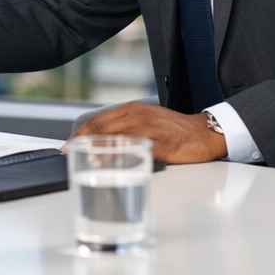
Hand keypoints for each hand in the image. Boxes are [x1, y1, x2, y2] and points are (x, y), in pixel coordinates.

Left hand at [71, 102, 226, 163]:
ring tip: (83, 160)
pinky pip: (134, 149)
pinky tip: (109, 164)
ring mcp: (148, 129)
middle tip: (70, 154)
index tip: (69, 144)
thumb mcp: (149, 121)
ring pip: (115, 138)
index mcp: (133, 110)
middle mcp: (137, 116)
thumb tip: (106, 144)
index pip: (99, 120)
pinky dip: (119, 156)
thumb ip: (129, 128)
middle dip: (82, 142)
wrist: (205, 132)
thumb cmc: (177, 129)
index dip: (81, 133)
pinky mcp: (159, 143)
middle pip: (102, 128)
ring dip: (96, 150)